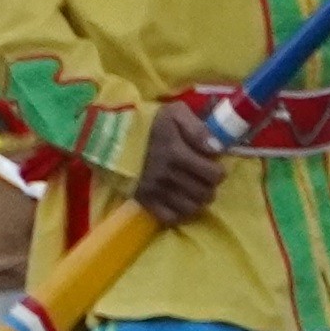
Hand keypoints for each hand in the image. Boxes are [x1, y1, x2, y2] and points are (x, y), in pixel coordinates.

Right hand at [132, 99, 230, 220]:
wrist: (110, 134)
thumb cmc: (148, 122)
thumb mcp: (175, 113)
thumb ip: (198, 129)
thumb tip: (217, 149)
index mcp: (177, 152)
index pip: (214, 175)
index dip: (219, 172)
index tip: (214, 167)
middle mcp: (167, 175)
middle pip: (205, 194)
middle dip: (210, 187)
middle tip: (205, 180)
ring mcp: (155, 190)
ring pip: (190, 208)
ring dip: (197, 201)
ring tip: (194, 190)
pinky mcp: (143, 200)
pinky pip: (169, 218)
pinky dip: (179, 213)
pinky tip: (179, 201)